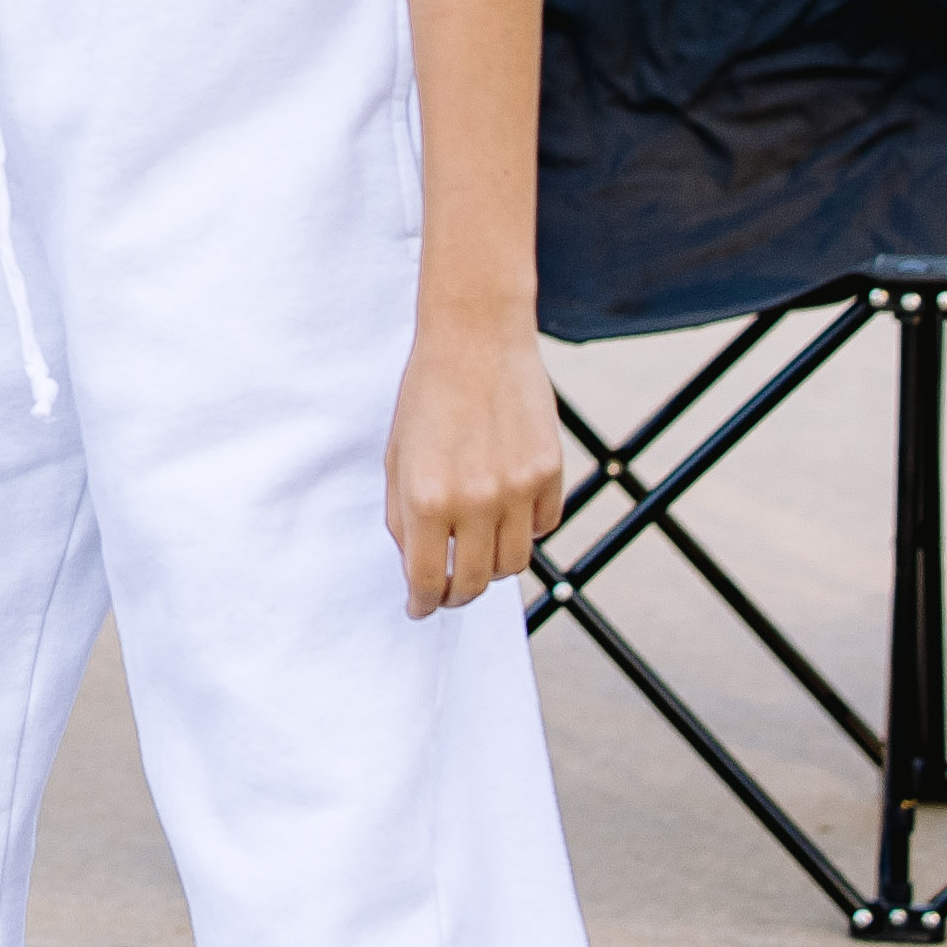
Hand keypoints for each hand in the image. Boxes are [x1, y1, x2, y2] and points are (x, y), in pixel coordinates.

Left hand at [386, 312, 562, 614]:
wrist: (475, 339)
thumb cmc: (426, 396)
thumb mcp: (396, 457)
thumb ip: (403, 517)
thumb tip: (417, 569)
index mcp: (426, 498)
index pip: (428, 580)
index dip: (423, 603)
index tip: (421, 608)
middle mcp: (474, 500)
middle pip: (475, 582)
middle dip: (458, 595)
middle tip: (449, 591)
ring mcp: (517, 488)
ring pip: (513, 563)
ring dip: (492, 567)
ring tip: (477, 552)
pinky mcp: (549, 472)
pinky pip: (542, 526)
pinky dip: (524, 531)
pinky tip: (507, 514)